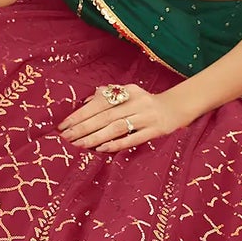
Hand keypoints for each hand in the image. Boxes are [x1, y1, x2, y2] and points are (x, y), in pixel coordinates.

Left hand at [58, 82, 188, 152]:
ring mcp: (146, 116)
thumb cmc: (147, 103)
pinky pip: (134, 138)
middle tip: (66, 138)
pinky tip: (102, 149)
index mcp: (128, 91)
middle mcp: (136, 102)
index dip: (80, 114)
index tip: (63, 125)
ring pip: (116, 127)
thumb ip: (109, 95)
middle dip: (83, 127)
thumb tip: (86, 101)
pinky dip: (117, 143)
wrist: (178, 108)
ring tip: (79, 145)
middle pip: (105, 115)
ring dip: (95, 137)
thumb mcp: (130, 93)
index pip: (99, 102)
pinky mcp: (156, 130)